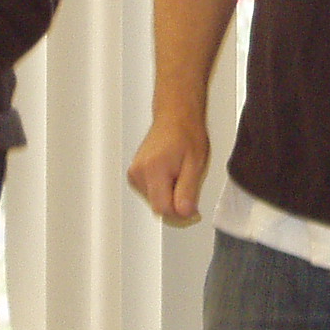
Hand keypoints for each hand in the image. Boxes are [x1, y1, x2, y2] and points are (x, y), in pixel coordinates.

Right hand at [126, 111, 211, 225]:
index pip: (163, 209)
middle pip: (158, 206)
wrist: (175, 117)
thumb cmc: (186, 134)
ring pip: (154, 201)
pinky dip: (161, 189)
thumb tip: (185, 213)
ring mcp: (134, 173)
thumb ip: (188, 192)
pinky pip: (149, 193)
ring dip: (168, 195)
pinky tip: (169, 173)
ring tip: (177, 173)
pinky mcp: (134, 174)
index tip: (192, 205)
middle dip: (175, 202)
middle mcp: (138, 172)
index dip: (181, 211)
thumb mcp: (195, 164)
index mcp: (153, 169)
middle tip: (186, 181)